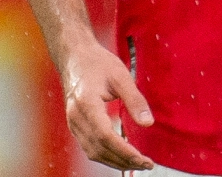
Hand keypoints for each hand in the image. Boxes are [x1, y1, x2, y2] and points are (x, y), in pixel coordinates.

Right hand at [60, 39, 154, 170]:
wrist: (74, 56)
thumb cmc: (97, 63)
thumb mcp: (120, 76)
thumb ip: (135, 100)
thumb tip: (148, 123)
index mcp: (86, 103)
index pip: (105, 136)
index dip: (125, 151)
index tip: (144, 159)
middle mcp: (76, 116)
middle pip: (99, 149)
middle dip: (124, 161)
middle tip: (146, 164)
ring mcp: (73, 122)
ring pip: (93, 152)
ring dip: (115, 162)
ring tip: (137, 163)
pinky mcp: (75, 125)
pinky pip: (89, 147)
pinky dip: (106, 156)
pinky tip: (122, 156)